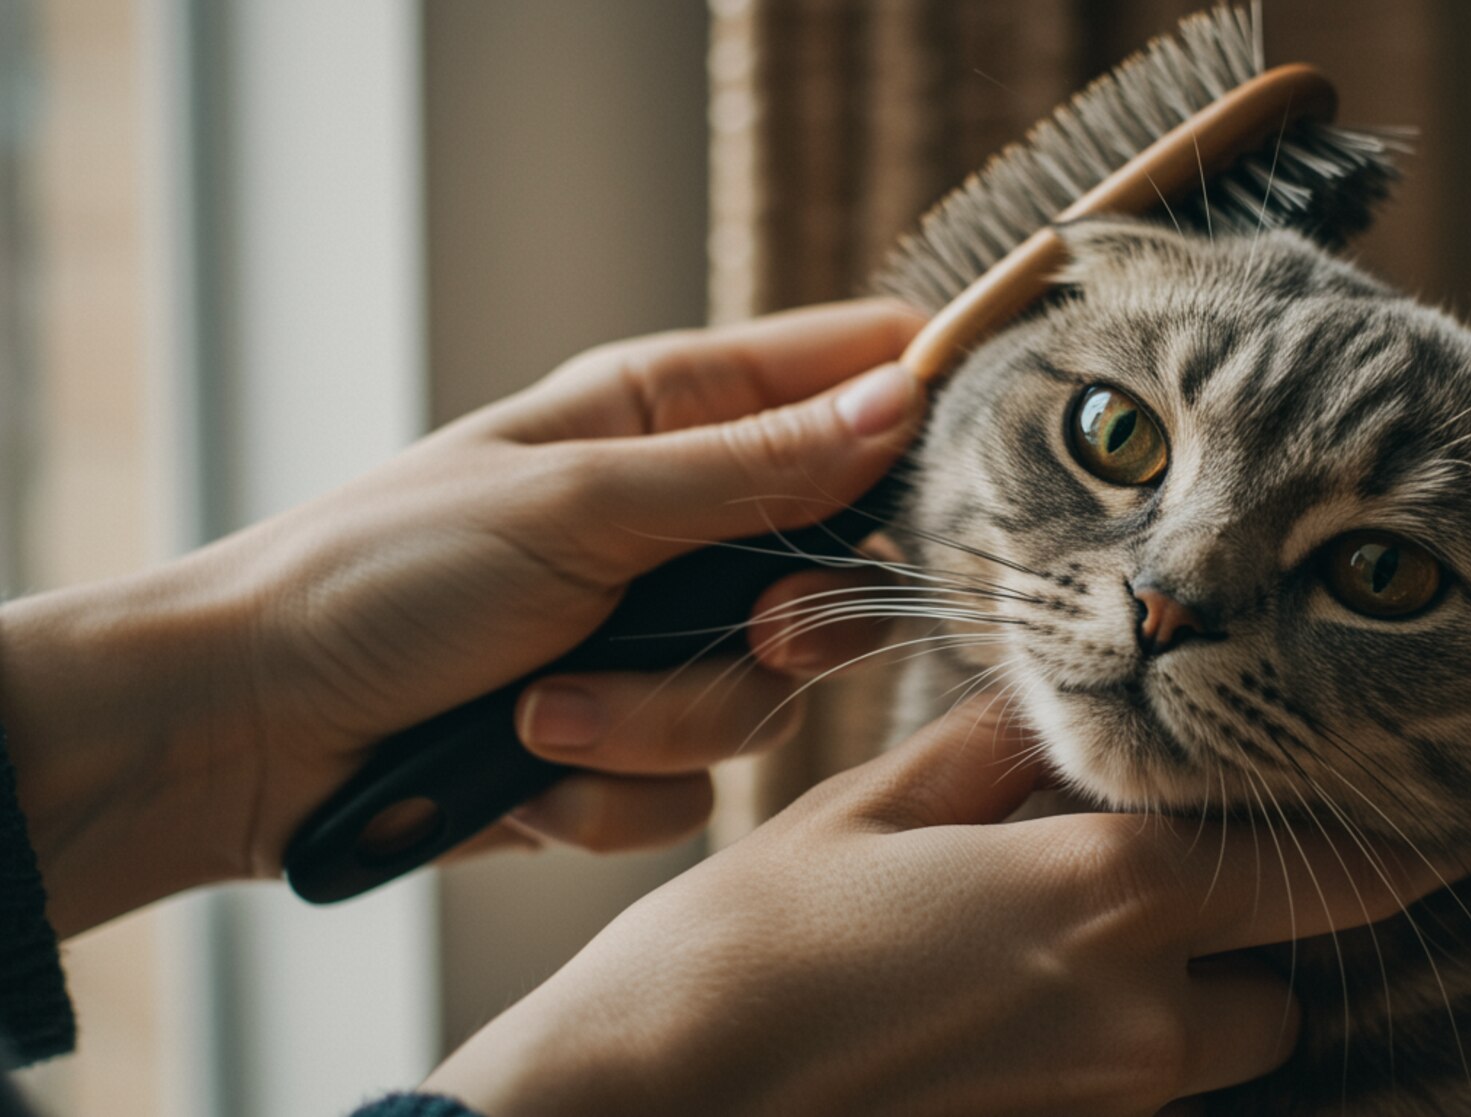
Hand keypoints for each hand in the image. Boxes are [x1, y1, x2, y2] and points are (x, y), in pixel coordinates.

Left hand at [0, 300, 924, 935]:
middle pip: (848, 563)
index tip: (963, 478)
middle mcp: (686, 520)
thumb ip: (752, 467)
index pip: (851, 375)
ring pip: (772, 695)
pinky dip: (611, 786)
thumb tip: (901, 404)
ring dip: (660, 719)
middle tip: (751, 631)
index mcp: (673, 414)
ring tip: (545, 714)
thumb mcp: (578, 504)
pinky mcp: (628, 742)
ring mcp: (660, 635)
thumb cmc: (383, 577)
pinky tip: (525, 766)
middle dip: (794, 624)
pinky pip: (699, 785)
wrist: (248, 732)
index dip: (922, 410)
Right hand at [422, 698, 1451, 1116]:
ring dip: (1182, 1000)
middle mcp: (1138, 1020)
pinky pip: (1133, 1099)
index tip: (1446, 816)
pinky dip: (1112, 1050)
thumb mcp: (871, 807)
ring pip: (1208, 1051)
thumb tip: (1062, 710)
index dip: (1401, 846)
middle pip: (1278, 987)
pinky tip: (1012, 1005)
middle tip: (1162, 871)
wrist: (648, 1114)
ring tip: (1067, 940)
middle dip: (1246, 936)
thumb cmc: (746, 947)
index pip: (1324, 873)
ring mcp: (1101, 1108)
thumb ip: (996, 754)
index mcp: (1107, 897)